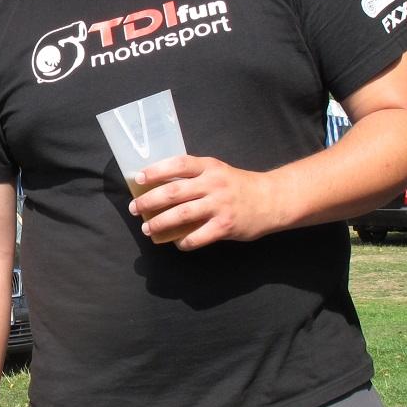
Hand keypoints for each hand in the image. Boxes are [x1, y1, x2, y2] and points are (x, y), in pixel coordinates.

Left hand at [126, 155, 283, 249]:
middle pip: (174, 191)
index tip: (139, 179)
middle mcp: (213, 184)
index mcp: (209, 167)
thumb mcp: (218, 172)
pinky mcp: (226, 226)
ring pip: (181, 215)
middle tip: (135, 209)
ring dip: (160, 222)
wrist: (272, 200)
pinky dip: (184, 242)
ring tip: (147, 228)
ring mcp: (220, 205)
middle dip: (149, 201)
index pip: (178, 164)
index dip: (156, 171)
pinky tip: (177, 243)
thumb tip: (159, 186)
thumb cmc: (238, 186)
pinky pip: (198, 237)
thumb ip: (195, 176)